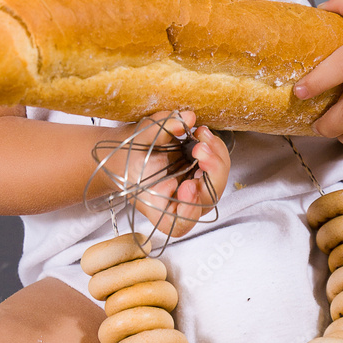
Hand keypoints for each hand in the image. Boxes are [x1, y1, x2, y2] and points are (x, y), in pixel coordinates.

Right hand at [108, 111, 230, 237]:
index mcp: (157, 206)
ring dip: (216, 157)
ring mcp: (192, 191)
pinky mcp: (199, 177)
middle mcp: (178, 203)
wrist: (125, 152)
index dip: (188, 212)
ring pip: (216, 183)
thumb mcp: (139, 138)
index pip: (178, 224)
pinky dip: (215, 150)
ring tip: (201, 133)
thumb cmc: (127, 153)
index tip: (187, 186)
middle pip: (206, 200)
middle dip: (211, 172)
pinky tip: (202, 134)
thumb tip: (188, 118)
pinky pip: (216, 169)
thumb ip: (162, 127)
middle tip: (200, 147)